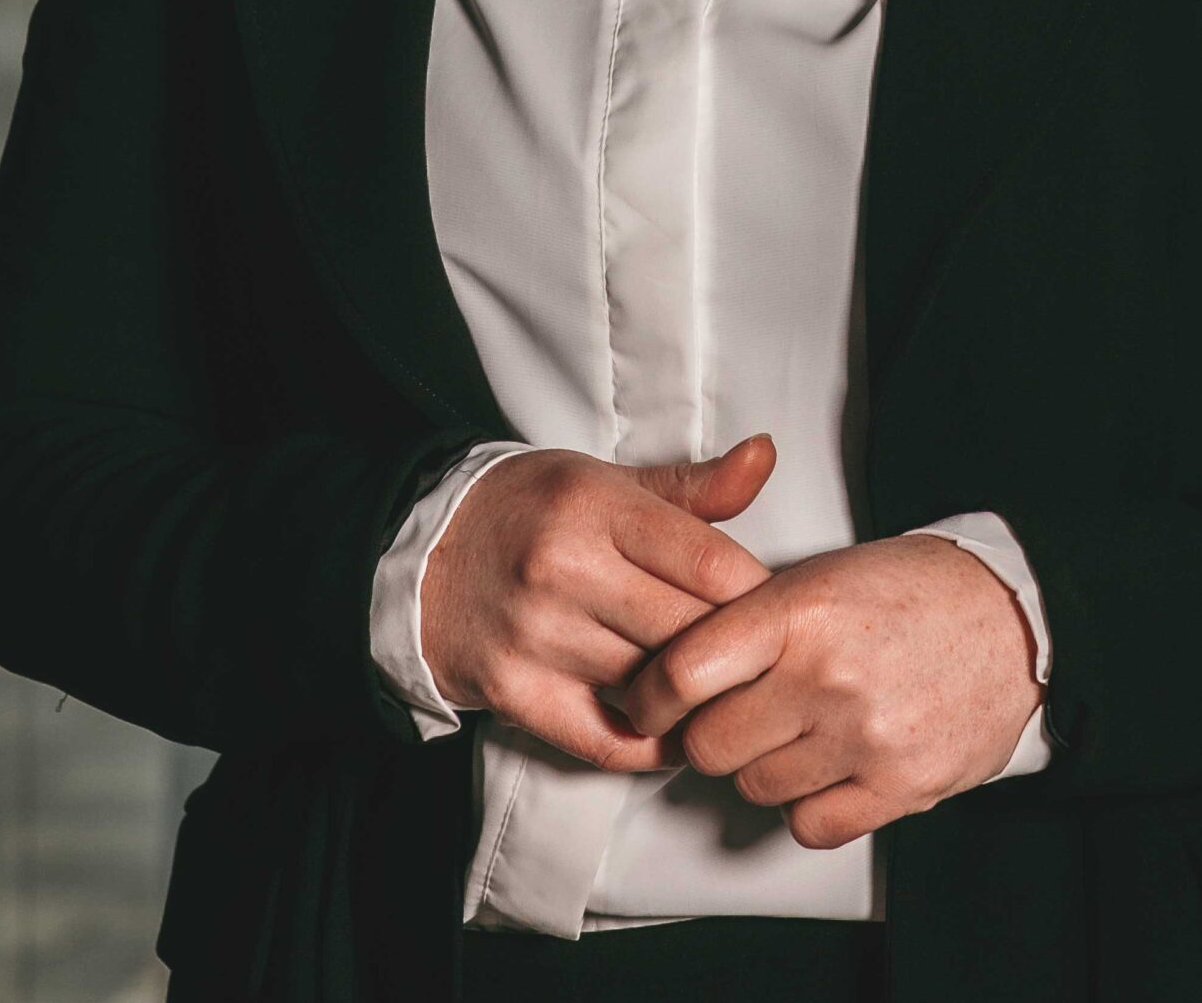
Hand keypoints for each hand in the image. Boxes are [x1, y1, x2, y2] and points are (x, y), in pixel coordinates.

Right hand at [420, 432, 774, 770]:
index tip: (774, 610)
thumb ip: (693, 485)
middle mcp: (564, 567)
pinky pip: (605, 740)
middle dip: (734, 651)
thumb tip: (765, 455)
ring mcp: (536, 635)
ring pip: (653, 687)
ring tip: (723, 694)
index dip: (756, 594)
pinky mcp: (514, 692)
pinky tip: (675, 732)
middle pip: (687, 630)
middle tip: (761, 661)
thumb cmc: (531, 510)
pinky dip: (651, 746)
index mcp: (594, 505)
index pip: (707, 561)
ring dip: (695, 698)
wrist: (427, 551)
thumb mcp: (607, 481)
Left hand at [619, 533, 1042, 846]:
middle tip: (732, 714)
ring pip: (756, 787)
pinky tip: (825, 767)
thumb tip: (674, 671)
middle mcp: (827, 676)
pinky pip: (810, 825)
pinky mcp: (900, 786)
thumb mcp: (820, 575)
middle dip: (710, 733)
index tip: (644, 704)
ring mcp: (865, 736)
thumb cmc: (911, 588)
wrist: (1010, 615)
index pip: (684, 672)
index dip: (647, 697)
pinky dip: (807, 805)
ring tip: (792, 731)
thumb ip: (749, 619)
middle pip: (710, 743)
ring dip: (762, 767)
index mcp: (799, 610)